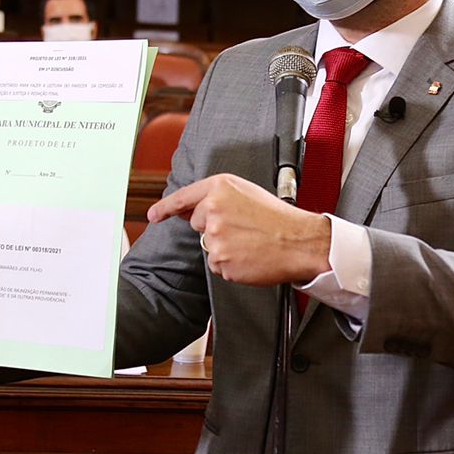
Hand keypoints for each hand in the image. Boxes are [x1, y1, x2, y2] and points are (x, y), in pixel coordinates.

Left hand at [147, 173, 331, 285]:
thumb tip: (192, 210)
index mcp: (220, 187)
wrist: (299, 241)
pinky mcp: (220, 258)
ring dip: (225, 248)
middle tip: (243, 230)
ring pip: (209, 246)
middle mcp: (213, 208)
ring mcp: (215, 235)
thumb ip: (218, 198)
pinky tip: (249, 256)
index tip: (154, 216)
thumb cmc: (279, 219)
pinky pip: (218, 265)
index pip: (184, 197)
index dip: (165, 208)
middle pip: (198, 224)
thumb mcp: (247, 194)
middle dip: (215, 229)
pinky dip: (232, 265)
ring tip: (250, 243)